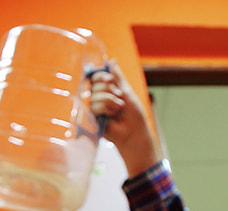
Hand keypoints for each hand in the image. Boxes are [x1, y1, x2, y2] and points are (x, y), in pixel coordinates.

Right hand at [89, 60, 160, 175]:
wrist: (134, 131)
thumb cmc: (133, 113)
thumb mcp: (127, 91)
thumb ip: (118, 76)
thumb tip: (112, 61)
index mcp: (106, 90)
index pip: (96, 77)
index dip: (101, 76)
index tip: (109, 79)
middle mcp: (98, 98)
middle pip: (95, 85)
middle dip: (110, 90)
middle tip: (119, 98)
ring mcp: (95, 108)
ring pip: (96, 96)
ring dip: (111, 101)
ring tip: (119, 109)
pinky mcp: (92, 118)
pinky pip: (95, 107)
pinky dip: (107, 109)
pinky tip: (112, 115)